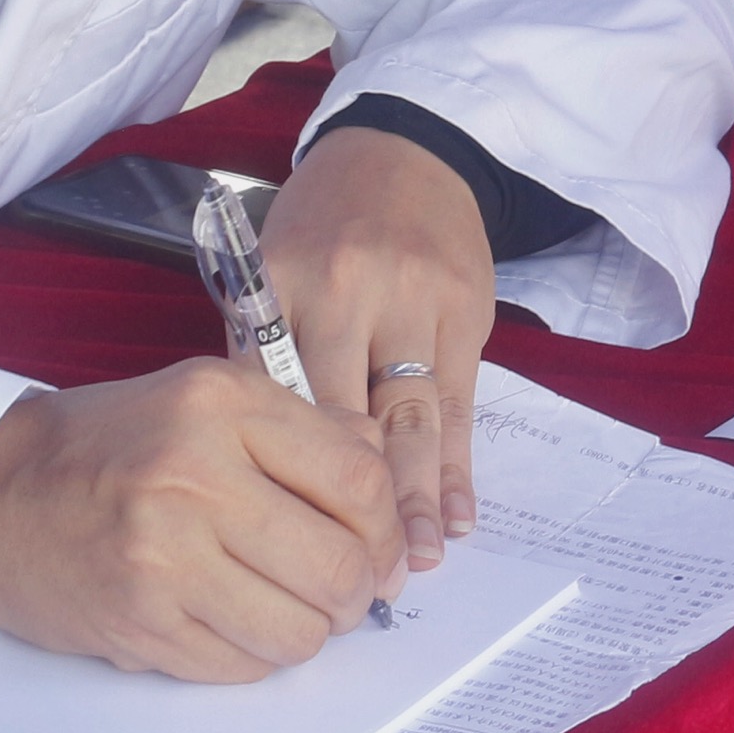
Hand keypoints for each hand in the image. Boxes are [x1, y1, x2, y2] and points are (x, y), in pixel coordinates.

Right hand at [0, 359, 402, 677]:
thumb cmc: (111, 445)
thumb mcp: (210, 400)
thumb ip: (307, 431)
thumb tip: (395, 493)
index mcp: (223, 405)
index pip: (359, 480)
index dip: (388, 527)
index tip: (383, 546)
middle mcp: (194, 475)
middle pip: (339, 565)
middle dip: (359, 593)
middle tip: (346, 592)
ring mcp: (163, 556)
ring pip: (299, 631)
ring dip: (310, 632)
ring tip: (287, 608)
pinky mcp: (140, 622)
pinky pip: (243, 667)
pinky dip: (255, 656)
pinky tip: (233, 623)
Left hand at [264, 126, 497, 568]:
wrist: (403, 150)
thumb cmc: (321, 225)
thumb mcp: (271, 270)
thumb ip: (267, 354)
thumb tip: (267, 464)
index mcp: (281, 286)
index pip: (276, 401)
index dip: (279, 479)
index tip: (278, 546)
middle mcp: (347, 293)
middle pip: (345, 421)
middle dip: (351, 508)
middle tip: (352, 581)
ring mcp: (414, 301)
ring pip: (411, 421)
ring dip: (415, 501)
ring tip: (413, 564)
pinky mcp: (467, 311)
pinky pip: (460, 405)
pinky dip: (459, 466)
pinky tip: (459, 516)